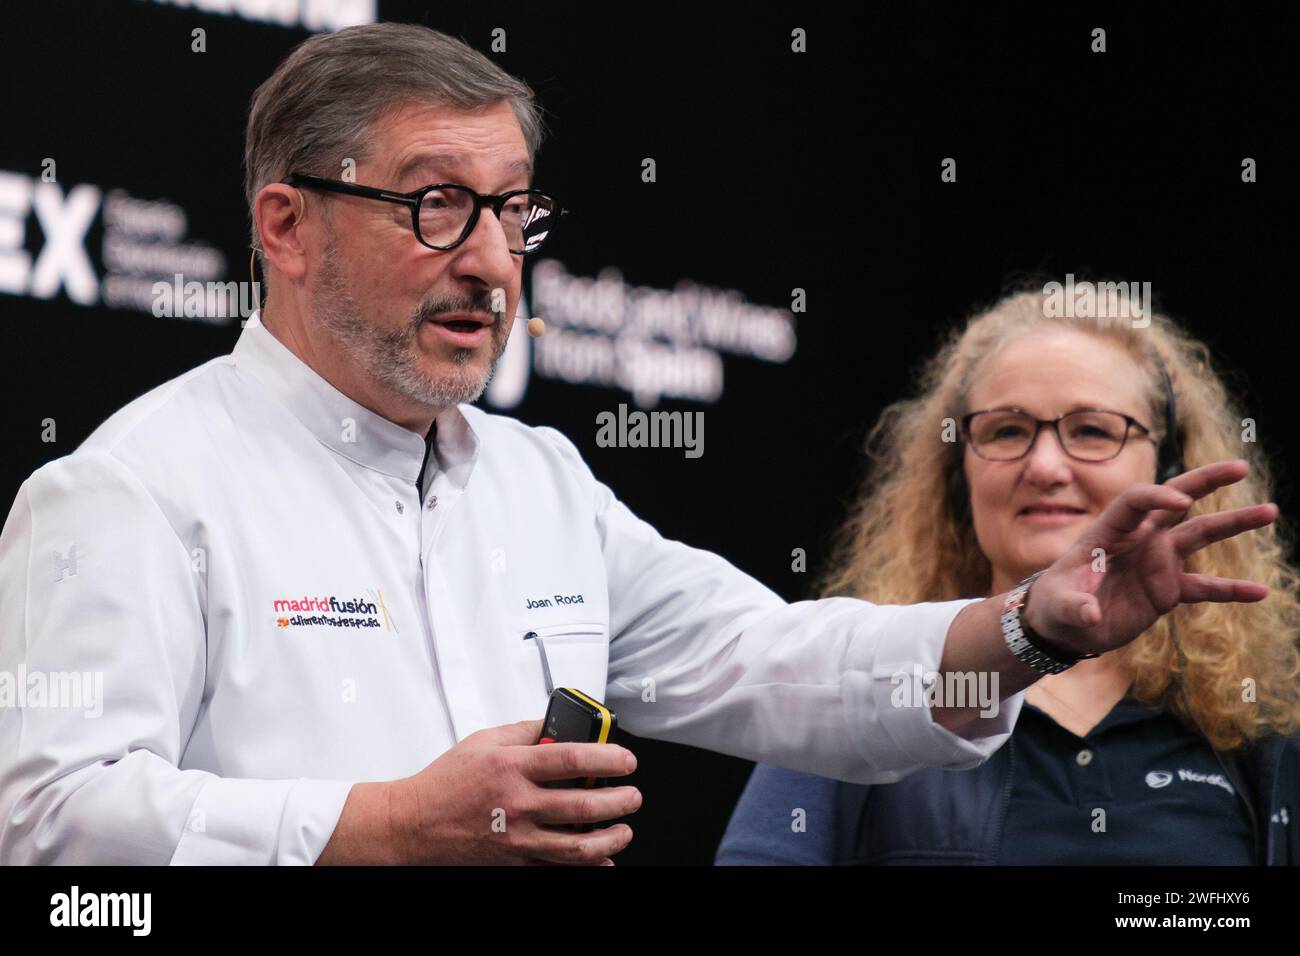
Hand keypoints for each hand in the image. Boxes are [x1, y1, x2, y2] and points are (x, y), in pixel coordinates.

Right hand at [394, 719, 640, 864]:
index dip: (609, 759)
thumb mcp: (484, 740)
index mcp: (512, 767)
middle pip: (583, 804)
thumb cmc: (448, 781)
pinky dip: (587, 867)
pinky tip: (603, 859)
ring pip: (576, 845)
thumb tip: (558, 724)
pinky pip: (558, 869)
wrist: (416, 822)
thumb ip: (525, 730)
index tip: (626, 760)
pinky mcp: (515, 861)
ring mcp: (517, 837)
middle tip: (633, 796)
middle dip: (620, 801)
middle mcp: (517, 803)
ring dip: (611, 838)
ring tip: (624, 828)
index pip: (572, 760)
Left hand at [1023, 459, 1276, 657]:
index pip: (1136, 501)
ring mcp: (1157, 561)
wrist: (1066, 625)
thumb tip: (1090, 615)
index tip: (1181, 501)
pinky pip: (1205, 587)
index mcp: (1108, 530)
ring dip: (1234, 523)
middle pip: (1175, 501)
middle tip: (1241, 467)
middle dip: (1206, 482)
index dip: (1157, 496)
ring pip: (1200, 534)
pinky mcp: (1168, 588)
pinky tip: (1260, 592)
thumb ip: (1076, 606)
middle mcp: (1138, 538)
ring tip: (1270, 510)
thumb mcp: (1060, 604)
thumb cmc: (1057, 604)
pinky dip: (1231, 590)